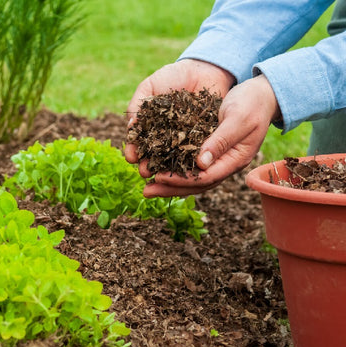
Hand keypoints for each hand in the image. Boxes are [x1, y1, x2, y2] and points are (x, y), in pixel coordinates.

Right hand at [125, 59, 234, 163]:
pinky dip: (189, 160)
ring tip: (161, 175)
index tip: (130, 157)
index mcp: (150, 126)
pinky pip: (195, 151)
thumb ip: (138, 104)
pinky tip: (184, 167)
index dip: (133, 150)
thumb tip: (131, 125)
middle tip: (145, 172)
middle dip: (147, 164)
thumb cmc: (173, 76)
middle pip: (154, 155)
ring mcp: (184, 139)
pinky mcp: (203, 139)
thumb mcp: (150, 86)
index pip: (138, 142)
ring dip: (166, 168)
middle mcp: (165, 136)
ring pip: (173, 158)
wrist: (204, 68)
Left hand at [141, 74, 280, 196]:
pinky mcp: (211, 149)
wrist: (262, 94)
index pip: (205, 177)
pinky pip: (190, 164)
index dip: (181, 179)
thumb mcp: (237, 118)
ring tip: (147, 185)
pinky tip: (158, 166)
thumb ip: (221, 141)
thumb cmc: (252, 102)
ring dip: (170, 182)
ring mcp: (218, 158)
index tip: (159, 177)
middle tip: (146, 192)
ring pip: (192, 176)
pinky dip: (174, 167)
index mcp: (235, 159)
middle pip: (196, 183)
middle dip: (170, 188)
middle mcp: (225, 163)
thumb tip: (200, 164)